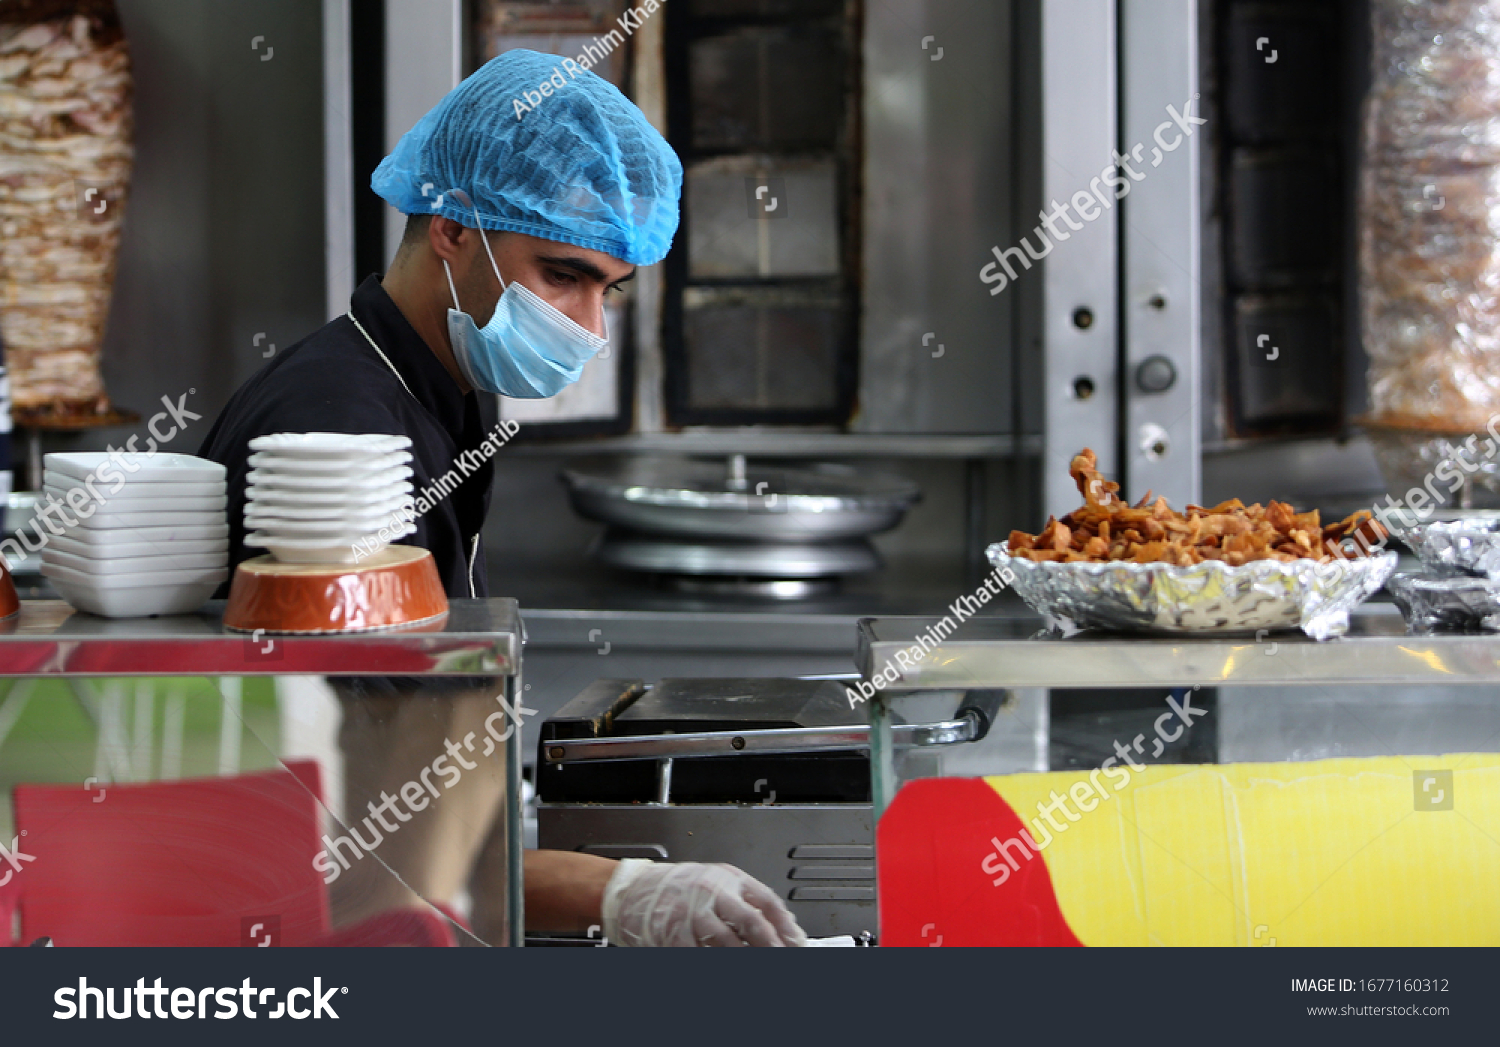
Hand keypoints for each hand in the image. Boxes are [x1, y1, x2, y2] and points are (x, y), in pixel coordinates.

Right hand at [601, 860, 806, 946]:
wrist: (634, 890)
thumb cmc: (677, 886)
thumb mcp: (717, 880)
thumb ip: (747, 899)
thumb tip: (782, 927)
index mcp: (728, 879)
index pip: (766, 901)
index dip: (785, 926)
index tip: (796, 944)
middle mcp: (712, 893)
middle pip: (751, 923)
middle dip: (771, 946)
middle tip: (781, 959)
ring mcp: (692, 914)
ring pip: (727, 944)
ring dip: (745, 959)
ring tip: (758, 969)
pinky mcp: (674, 934)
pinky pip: (699, 954)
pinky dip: (713, 962)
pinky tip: (723, 966)